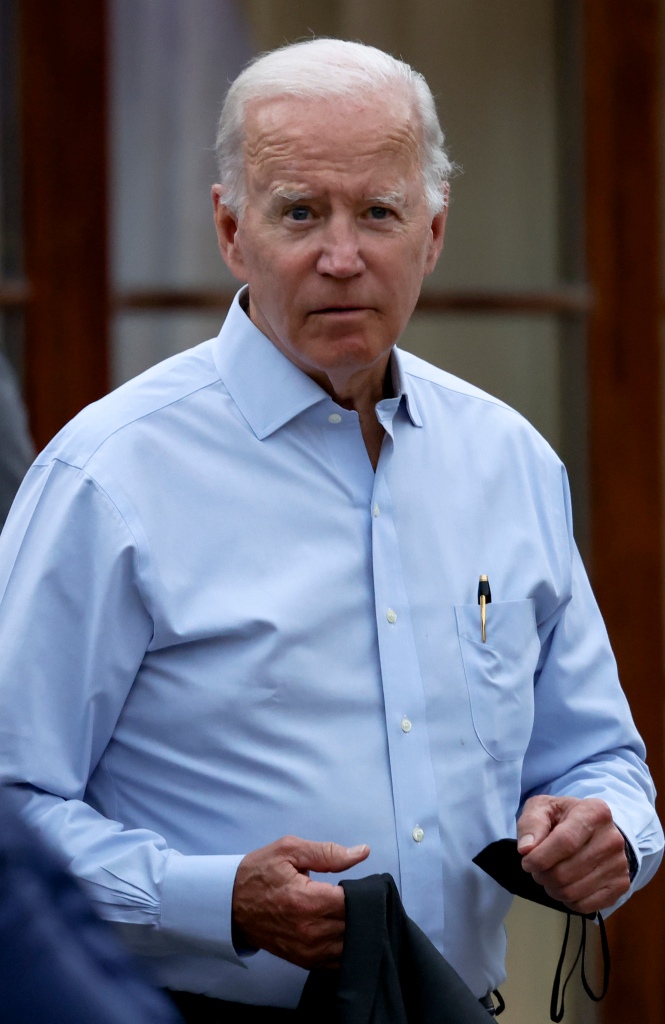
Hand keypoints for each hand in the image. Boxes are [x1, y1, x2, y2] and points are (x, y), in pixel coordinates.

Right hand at [231, 835, 369, 967]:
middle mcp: (310, 930)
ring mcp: (307, 950)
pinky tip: (347, 931)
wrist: (229, 904)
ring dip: (358, 930)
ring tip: (357, 913)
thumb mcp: (289, 850)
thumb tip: (363, 852)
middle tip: (365, 897)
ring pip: (350, 946)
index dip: (366, 892)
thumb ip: (328, 852)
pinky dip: (347, 948)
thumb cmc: (259, 873)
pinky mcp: (304, 960)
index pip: (354, 903)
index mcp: (307, 900)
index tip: (367, 883)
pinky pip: (337, 961)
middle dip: (365, 911)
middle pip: (356, 926)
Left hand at [517, 795, 630, 913]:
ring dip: (552, 889)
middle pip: (566, 871)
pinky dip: (568, 901)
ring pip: (573, 891)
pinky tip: (565, 886)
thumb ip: (531, 823)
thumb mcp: (543, 808)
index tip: (527, 863)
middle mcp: (611, 838)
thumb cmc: (564, 817)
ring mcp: (619, 864)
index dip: (540, 857)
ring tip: (549, 876)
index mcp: (593, 812)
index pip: (565, 842)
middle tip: (537, 870)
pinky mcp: (621, 885)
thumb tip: (526, 849)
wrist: (596, 828)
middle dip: (543, 875)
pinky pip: (586, 906)